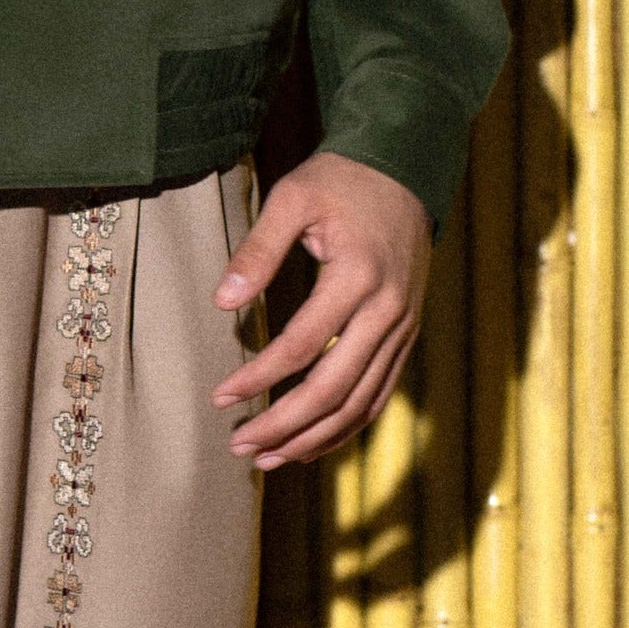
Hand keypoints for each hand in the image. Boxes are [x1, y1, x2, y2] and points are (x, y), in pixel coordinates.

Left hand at [211, 153, 432, 471]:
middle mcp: (388, 311)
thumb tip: (222, 302)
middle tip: (239, 444)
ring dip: (313, 437)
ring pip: (360, 402)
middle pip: (334, 389)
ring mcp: (403, 327)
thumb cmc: (341, 181)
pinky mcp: (407, 335)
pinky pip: (379, 394)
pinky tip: (310, 443)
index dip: (259, 377)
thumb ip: (258, 250)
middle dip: (284, 425)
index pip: (302, 346)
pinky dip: (345, 426)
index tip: (221, 397)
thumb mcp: (292, 199)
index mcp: (358, 277)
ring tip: (268, 458)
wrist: (405, 169)